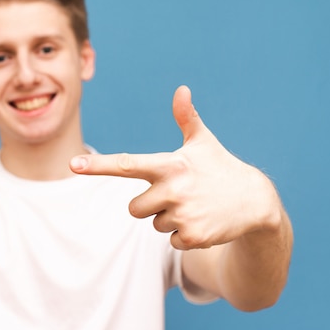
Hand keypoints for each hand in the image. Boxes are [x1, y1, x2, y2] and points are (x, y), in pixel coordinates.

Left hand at [70, 85, 281, 249]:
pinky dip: (183, 235)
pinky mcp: (192, 237)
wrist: (256, 201)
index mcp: (169, 165)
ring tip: (195, 207)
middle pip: (134, 208)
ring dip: (170, 219)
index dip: (98, 165)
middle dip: (151, 205)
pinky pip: (170, 240)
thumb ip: (186, 118)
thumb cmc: (220, 168)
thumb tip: (181, 89)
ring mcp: (182, 214)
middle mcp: (172, 189)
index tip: (73, 165)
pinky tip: (203, 222)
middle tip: (179, 196)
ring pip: (153, 224)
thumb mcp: (203, 143)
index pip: (126, 165)